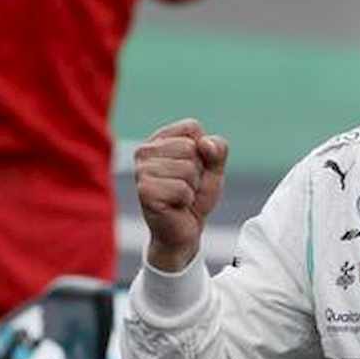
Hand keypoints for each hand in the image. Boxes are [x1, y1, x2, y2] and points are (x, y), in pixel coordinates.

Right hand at [134, 119, 228, 270]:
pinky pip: (181, 189)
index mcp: (159, 139)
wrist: (184, 231)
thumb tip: (204, 144)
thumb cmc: (195, 197)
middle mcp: (145, 151)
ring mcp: (142, 170)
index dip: (203, 150)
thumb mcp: (214, 169)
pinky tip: (175, 206)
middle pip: (190, 148)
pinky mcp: (144, 191)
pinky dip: (186, 200)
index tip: (194, 168)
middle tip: (186, 186)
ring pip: (187, 168)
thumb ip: (217, 149)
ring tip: (180, 197)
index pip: (192, 127)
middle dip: (197, 171)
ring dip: (191, 187)